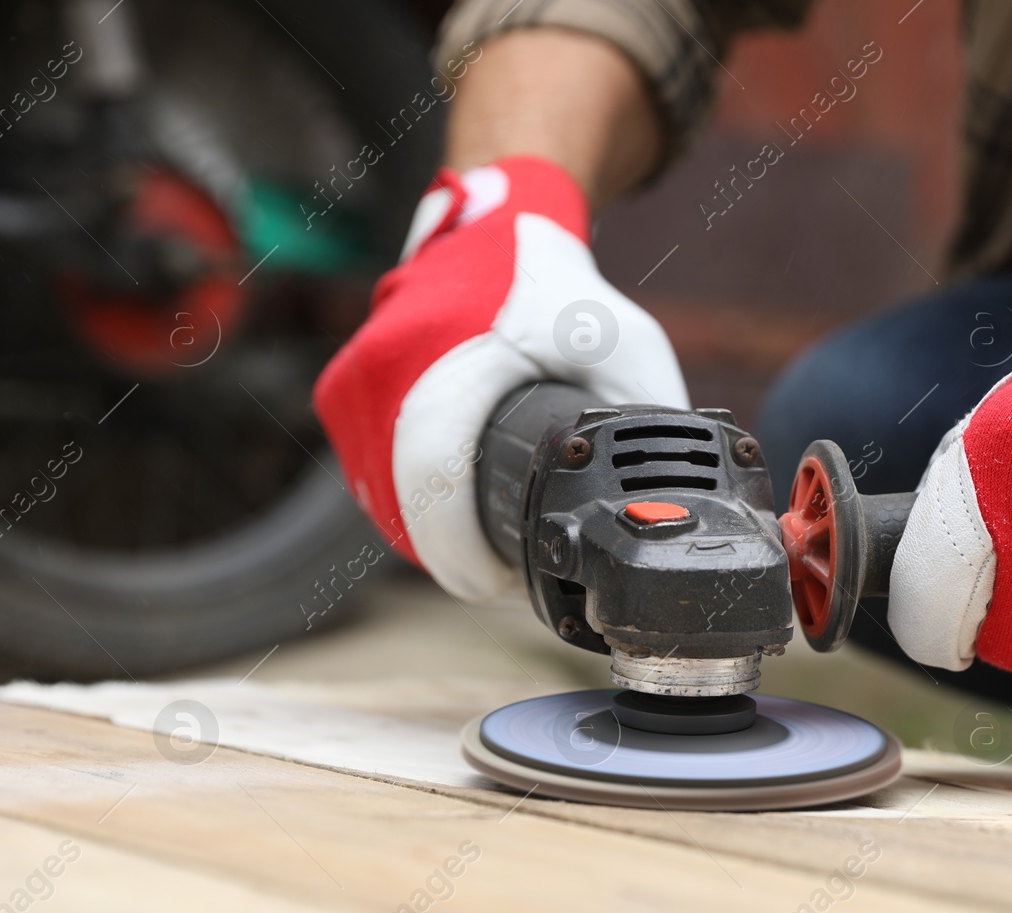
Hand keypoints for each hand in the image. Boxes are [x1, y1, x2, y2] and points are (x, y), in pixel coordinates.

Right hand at [314, 155, 686, 600]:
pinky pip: (371, 476)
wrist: (492, 230)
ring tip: (481, 544)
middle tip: (501, 576)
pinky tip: (450, 508)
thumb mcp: (628, 344)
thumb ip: (650, 419)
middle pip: (406, 506)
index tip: (497, 583)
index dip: (462, 550)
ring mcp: (357, 385)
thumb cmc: (561, 288)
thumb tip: (668, 503)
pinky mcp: (343, 394)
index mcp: (453, 355)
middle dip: (454, 553)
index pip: (435, 481)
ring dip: (430, 533)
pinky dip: (408, 502)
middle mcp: (389, 370)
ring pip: (383, 498)